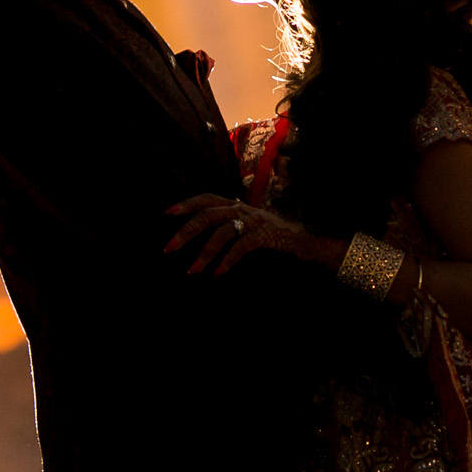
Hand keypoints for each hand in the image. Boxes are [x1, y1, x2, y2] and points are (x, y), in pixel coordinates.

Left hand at [164, 193, 327, 274]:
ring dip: (204, 253)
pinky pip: (241, 247)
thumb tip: (199, 231)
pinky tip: (217, 273)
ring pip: (222, 233)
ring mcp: (253, 221)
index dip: (186, 204)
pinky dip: (227, 260)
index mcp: (233, 204)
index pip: (205, 198)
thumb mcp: (245, 223)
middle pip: (207, 215)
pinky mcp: (265, 235)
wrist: (303, 238)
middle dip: (186, 232)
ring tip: (192, 271)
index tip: (167, 213)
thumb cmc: (269, 232)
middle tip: (169, 249)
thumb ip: (226, 223)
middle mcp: (241, 208)